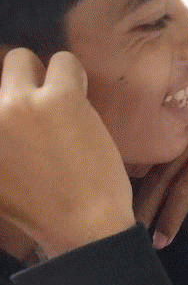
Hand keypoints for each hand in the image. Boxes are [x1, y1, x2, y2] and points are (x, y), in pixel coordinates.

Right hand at [0, 49, 133, 256]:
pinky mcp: (57, 99)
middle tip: (37, 106)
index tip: (20, 115)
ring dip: (42, 76)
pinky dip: (71, 74)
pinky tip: (78, 102)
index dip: (5, 100)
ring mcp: (14, 105)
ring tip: (57, 105)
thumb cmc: (38, 206)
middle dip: (16, 82)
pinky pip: (64, 61)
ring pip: (21, 58)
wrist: (82, 226)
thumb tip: (3, 110)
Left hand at [133, 63, 187, 245]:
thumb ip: (183, 128)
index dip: (135, 184)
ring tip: (162, 241)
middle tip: (133, 232)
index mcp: (184, 119)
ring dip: (173, 217)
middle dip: (147, 207)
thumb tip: (154, 157)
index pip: (152, 156)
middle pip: (164, 173)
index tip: (122, 208)